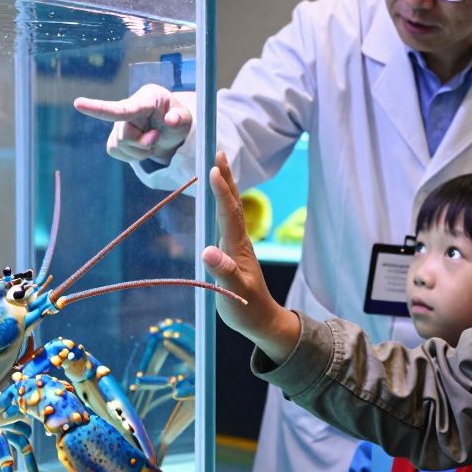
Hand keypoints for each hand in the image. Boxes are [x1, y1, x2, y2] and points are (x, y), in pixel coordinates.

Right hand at [73, 84, 193, 163]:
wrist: (170, 129)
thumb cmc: (176, 118)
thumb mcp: (186, 118)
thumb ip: (180, 118)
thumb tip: (171, 120)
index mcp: (146, 98)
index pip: (122, 108)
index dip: (99, 108)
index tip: (78, 103)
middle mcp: (128, 107)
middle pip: (125, 136)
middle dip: (143, 145)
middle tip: (157, 138)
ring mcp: (118, 123)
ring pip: (120, 147)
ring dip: (140, 151)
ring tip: (151, 140)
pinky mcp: (114, 139)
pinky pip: (117, 153)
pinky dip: (132, 156)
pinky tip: (140, 146)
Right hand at [202, 152, 300, 362]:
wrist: (263, 320)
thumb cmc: (247, 309)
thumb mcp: (233, 294)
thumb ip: (222, 273)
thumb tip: (208, 251)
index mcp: (238, 247)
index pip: (229, 214)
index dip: (221, 191)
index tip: (213, 169)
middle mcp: (239, 240)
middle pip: (232, 202)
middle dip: (225, 177)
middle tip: (217, 151)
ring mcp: (238, 244)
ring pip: (231, 208)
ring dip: (225, 185)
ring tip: (218, 164)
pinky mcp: (234, 250)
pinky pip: (227, 218)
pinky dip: (223, 201)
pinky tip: (219, 197)